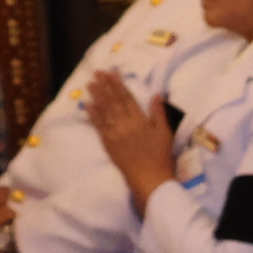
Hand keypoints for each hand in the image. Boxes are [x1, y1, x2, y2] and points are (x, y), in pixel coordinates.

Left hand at [84, 69, 176, 205]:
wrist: (149, 179)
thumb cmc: (160, 156)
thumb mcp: (165, 133)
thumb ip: (159, 113)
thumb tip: (157, 94)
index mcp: (139, 120)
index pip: (126, 97)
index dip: (118, 84)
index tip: (111, 73)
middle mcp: (124, 124)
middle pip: (113, 101)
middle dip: (105, 86)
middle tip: (97, 73)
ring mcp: (114, 133)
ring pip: (104, 111)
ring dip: (96, 96)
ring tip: (90, 84)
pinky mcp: (108, 143)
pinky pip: (98, 126)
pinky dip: (92, 115)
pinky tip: (87, 105)